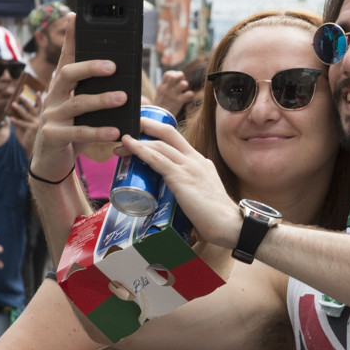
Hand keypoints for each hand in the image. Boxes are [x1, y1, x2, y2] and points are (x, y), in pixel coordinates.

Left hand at [9, 91, 41, 157]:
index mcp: (40, 119)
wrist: (34, 150)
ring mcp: (36, 124)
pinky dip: (16, 121)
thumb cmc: (30, 139)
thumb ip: (21, 121)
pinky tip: (10, 118)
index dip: (40, 100)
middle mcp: (39, 120)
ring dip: (19, 109)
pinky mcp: (31, 129)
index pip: (40, 107)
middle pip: (33, 108)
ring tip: (13, 104)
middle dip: (26, 101)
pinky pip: (22, 124)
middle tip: (20, 95)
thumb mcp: (26, 129)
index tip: (39, 92)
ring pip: (26, 114)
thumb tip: (13, 115)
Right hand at [29, 13, 126, 183]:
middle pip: (68, 74)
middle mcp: (53, 97)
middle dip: (91, 67)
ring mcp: (51, 116)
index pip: (66, 58)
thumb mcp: (84, 111)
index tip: (76, 16)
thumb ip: (100, 97)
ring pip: (77, 103)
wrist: (52, 161)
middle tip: (114, 66)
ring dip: (102, 99)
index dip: (70, 38)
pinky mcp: (53, 136)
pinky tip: (116, 131)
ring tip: (123, 98)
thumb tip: (133, 91)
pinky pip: (79, 132)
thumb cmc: (73, 130)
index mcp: (61, 87)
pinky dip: (99, 132)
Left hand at [119, 117, 240, 246]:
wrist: (229, 224)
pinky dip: (140, 150)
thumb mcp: (200, 196)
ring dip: (137, 142)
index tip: (142, 133)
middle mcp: (195, 159)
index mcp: (200, 162)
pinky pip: (157, 159)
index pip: (177, 141)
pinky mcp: (181, 178)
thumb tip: (171, 202)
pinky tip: (129, 146)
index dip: (158, 133)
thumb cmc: (216, 218)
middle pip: (168, 133)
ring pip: (159, 145)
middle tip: (129, 126)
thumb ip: (187, 192)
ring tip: (120, 145)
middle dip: (147, 125)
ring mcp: (189, 167)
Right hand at [154, 70, 194, 117]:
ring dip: (186, 85)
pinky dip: (191, 95)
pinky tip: (189, 97)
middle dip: (181, 76)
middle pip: (175, 76)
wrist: (158, 117)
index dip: (175, 73)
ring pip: (183, 84)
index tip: (178, 77)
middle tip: (183, 81)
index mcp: (162, 86)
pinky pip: (189, 94)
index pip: (168, 74)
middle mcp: (167, 89)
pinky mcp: (179, 101)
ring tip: (185, 90)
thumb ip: (165, 86)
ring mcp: (173, 95)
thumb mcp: (159, 93)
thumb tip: (174, 80)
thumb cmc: (160, 105)